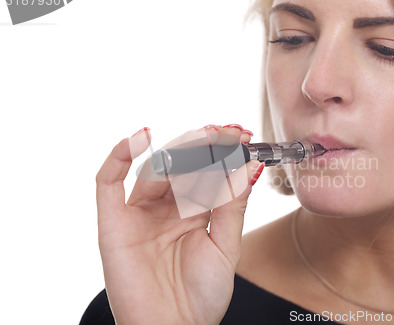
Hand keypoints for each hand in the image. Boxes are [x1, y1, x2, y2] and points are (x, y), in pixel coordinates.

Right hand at [95, 125, 262, 324]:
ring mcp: (138, 212)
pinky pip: (108, 182)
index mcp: (193, 213)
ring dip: (179, 152)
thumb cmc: (201, 295)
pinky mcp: (113, 222)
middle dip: (205, 146)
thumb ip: (233, 205)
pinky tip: (139, 137)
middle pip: (182, 166)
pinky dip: (117, 157)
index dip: (223, 152)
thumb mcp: (225, 246)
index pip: (206, 172)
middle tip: (227, 131)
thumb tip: (251, 165)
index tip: (243, 134)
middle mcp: (166, 208)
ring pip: (154, 169)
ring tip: (203, 141)